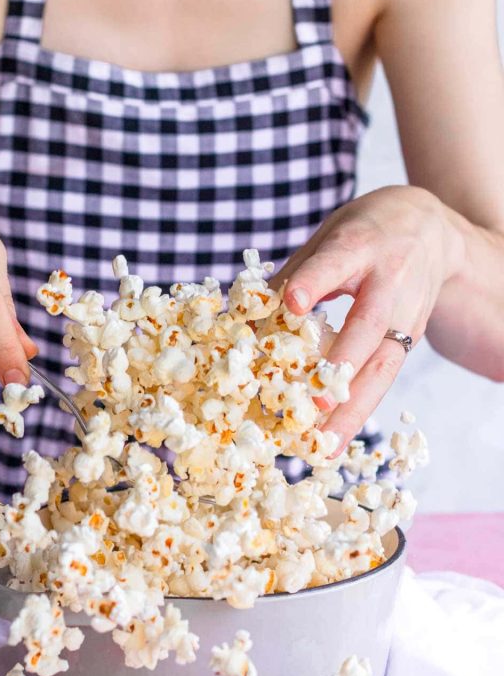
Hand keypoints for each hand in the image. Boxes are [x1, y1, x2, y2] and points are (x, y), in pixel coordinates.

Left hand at [270, 186, 464, 453]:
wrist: (432, 229)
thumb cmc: (366, 232)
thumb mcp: (328, 236)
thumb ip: (293, 274)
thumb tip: (243, 317)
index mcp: (361, 245)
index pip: (336, 263)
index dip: (315, 282)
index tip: (292, 302)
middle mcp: (390, 281)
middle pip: (370, 327)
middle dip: (343, 367)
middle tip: (316, 405)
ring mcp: (407, 314)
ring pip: (383, 366)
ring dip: (354, 409)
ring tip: (327, 446)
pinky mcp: (412, 339)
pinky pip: (384, 377)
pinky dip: (360, 409)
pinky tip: (336, 438)